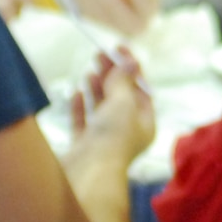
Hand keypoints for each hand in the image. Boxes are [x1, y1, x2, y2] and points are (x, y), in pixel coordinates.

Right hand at [68, 48, 156, 168]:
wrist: (88, 173)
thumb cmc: (112, 138)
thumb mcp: (123, 103)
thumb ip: (123, 81)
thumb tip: (130, 61)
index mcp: (145, 124)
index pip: (140, 90)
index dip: (131, 68)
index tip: (118, 48)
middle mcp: (126, 133)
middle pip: (120, 98)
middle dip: (111, 75)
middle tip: (99, 54)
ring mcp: (103, 140)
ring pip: (101, 109)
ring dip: (96, 88)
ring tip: (90, 70)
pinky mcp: (82, 146)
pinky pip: (82, 122)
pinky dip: (80, 106)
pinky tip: (76, 91)